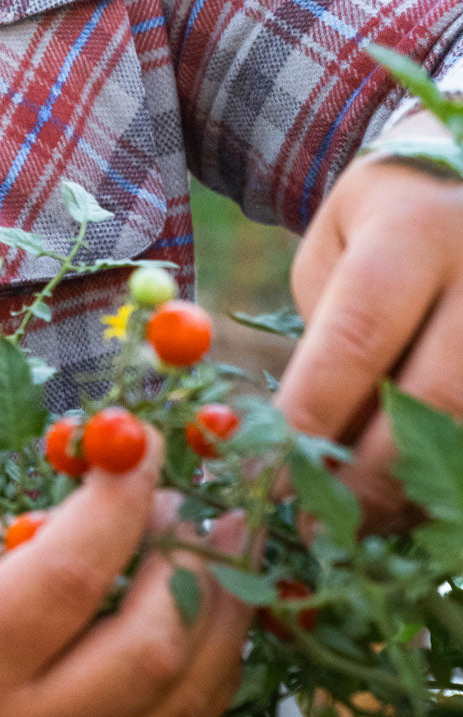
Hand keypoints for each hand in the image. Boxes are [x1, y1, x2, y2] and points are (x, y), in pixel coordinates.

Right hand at [0, 432, 251, 716]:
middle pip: (149, 653)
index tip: (140, 440)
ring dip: (220, 625)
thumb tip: (95, 509)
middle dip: (192, 564)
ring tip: (231, 553)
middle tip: (202, 502)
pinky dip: (198, 683)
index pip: (72, 575)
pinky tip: (204, 624)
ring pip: (179, 712)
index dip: (120, 500)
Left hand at [281, 110, 462, 523]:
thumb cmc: (376, 231)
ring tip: (359, 526)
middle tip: (315, 526)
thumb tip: (306, 448)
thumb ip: (328, 338)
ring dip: (413, 494)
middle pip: (432, 399)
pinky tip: (410, 505)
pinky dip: (450, 485)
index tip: (271, 474)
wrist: (454, 189)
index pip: (360, 333)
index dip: (315, 411)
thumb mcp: (332, 257)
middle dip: (367, 476)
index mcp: (414, 233)